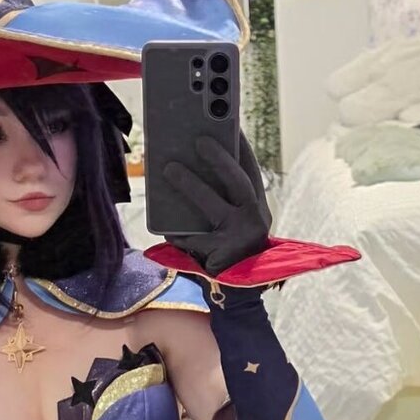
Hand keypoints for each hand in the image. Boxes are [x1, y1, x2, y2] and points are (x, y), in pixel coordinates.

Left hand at [163, 132, 271, 275]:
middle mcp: (255, 221)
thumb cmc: (227, 252)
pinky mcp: (222, 259)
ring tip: (168, 168)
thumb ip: (218, 199)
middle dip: (219, 159)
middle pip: (239, 184)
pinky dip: (177, 228)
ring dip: (192, 185)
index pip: (249, 170)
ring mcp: (240, 240)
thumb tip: (185, 163)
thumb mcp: (228, 222)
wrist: (236, 297)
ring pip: (215, 207)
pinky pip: (193, 239)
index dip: (238, 145)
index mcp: (257, 208)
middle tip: (198, 139)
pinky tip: (162, 219)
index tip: (227, 121)